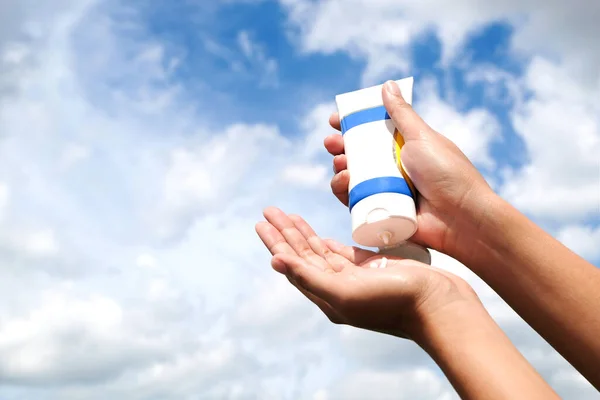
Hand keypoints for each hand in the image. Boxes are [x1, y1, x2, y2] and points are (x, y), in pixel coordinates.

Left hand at [255, 207, 478, 339]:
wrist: (439, 305)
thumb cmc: (394, 303)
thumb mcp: (346, 292)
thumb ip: (310, 276)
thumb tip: (274, 262)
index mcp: (327, 296)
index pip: (293, 265)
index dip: (276, 243)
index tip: (261, 223)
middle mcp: (337, 288)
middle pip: (303, 254)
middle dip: (285, 232)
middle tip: (269, 210)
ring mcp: (355, 277)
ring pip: (320, 251)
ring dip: (303, 232)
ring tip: (286, 215)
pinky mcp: (372, 267)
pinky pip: (342, 252)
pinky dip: (327, 242)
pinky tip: (316, 234)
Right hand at [326, 81, 495, 259]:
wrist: (461, 217)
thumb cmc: (447, 173)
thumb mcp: (421, 137)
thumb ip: (402, 113)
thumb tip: (387, 85)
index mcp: (403, 147)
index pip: (371, 132)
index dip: (351, 125)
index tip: (335, 120)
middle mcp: (393, 168)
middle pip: (357, 155)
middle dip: (340, 147)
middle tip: (332, 143)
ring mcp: (386, 191)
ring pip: (352, 178)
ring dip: (340, 168)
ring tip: (341, 163)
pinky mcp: (381, 213)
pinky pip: (355, 201)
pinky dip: (344, 191)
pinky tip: (344, 181)